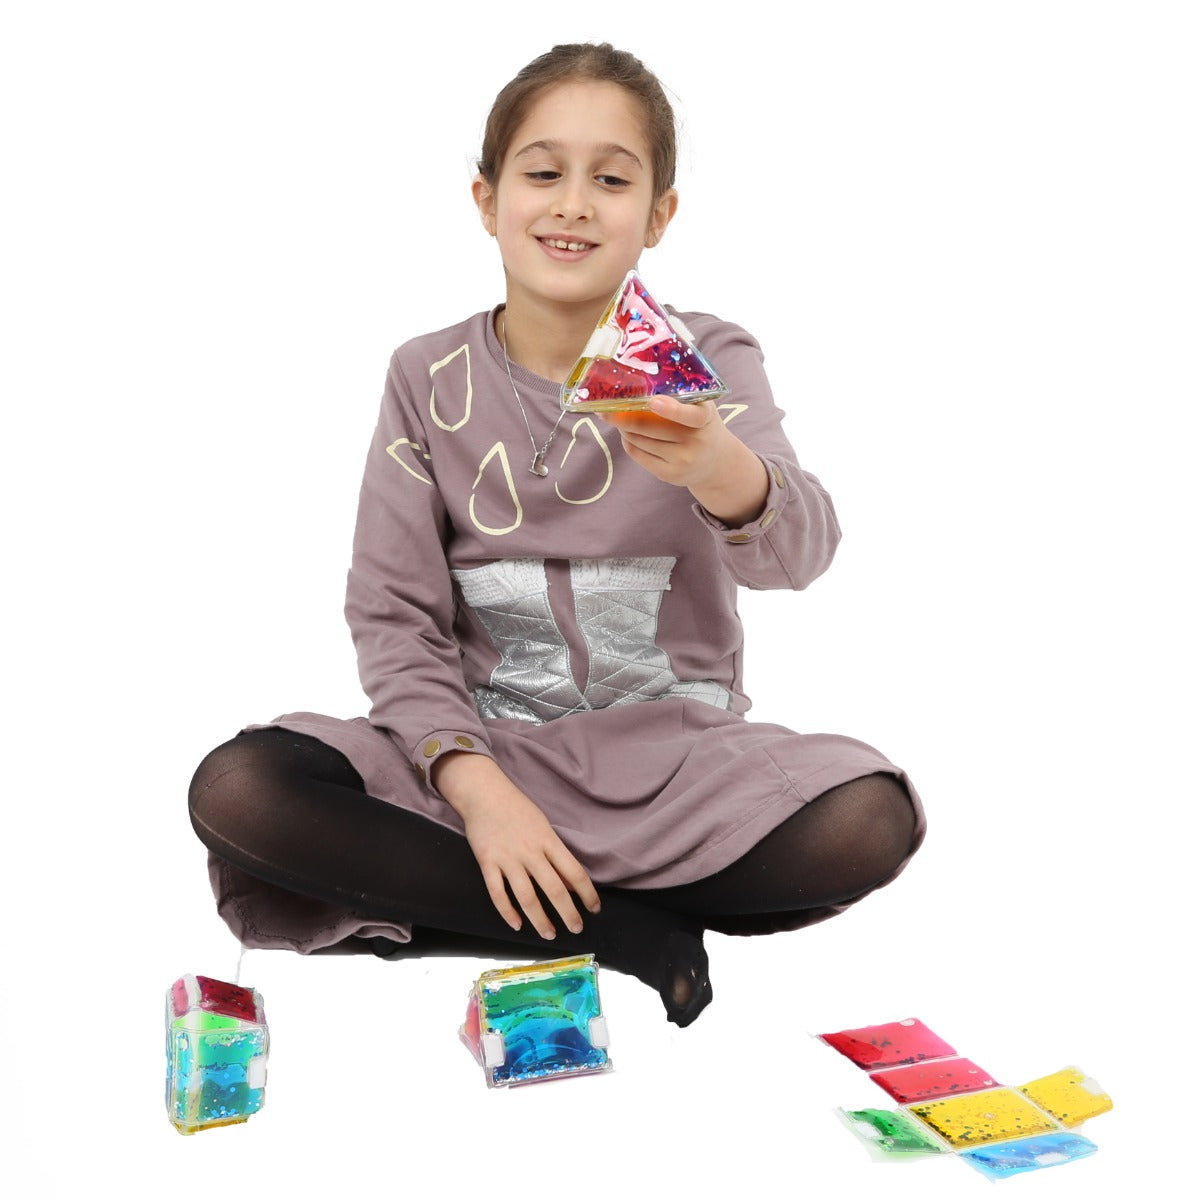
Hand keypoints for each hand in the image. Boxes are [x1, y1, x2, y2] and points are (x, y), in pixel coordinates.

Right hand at [433, 753, 600, 937]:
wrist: (484, 793)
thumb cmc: (517, 809)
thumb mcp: (544, 826)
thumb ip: (556, 855)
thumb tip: (571, 884)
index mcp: (548, 841)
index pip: (575, 872)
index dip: (587, 893)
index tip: (595, 908)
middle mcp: (530, 852)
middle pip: (554, 889)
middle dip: (568, 913)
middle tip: (576, 929)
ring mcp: (508, 858)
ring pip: (527, 897)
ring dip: (540, 920)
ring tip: (549, 934)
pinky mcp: (487, 863)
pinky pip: (497, 893)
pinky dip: (507, 912)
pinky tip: (517, 925)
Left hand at [604, 396, 769, 524]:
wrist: (716, 463)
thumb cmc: (701, 426)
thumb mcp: (701, 407)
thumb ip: (681, 395)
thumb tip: (640, 380)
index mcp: (705, 419)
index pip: (690, 415)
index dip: (671, 409)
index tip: (653, 401)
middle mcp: (696, 442)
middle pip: (651, 428)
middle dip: (624, 416)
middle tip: (608, 406)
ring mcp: (682, 461)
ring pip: (640, 441)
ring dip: (624, 428)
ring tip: (618, 419)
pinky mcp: (669, 475)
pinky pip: (638, 455)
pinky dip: (628, 442)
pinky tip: (628, 435)